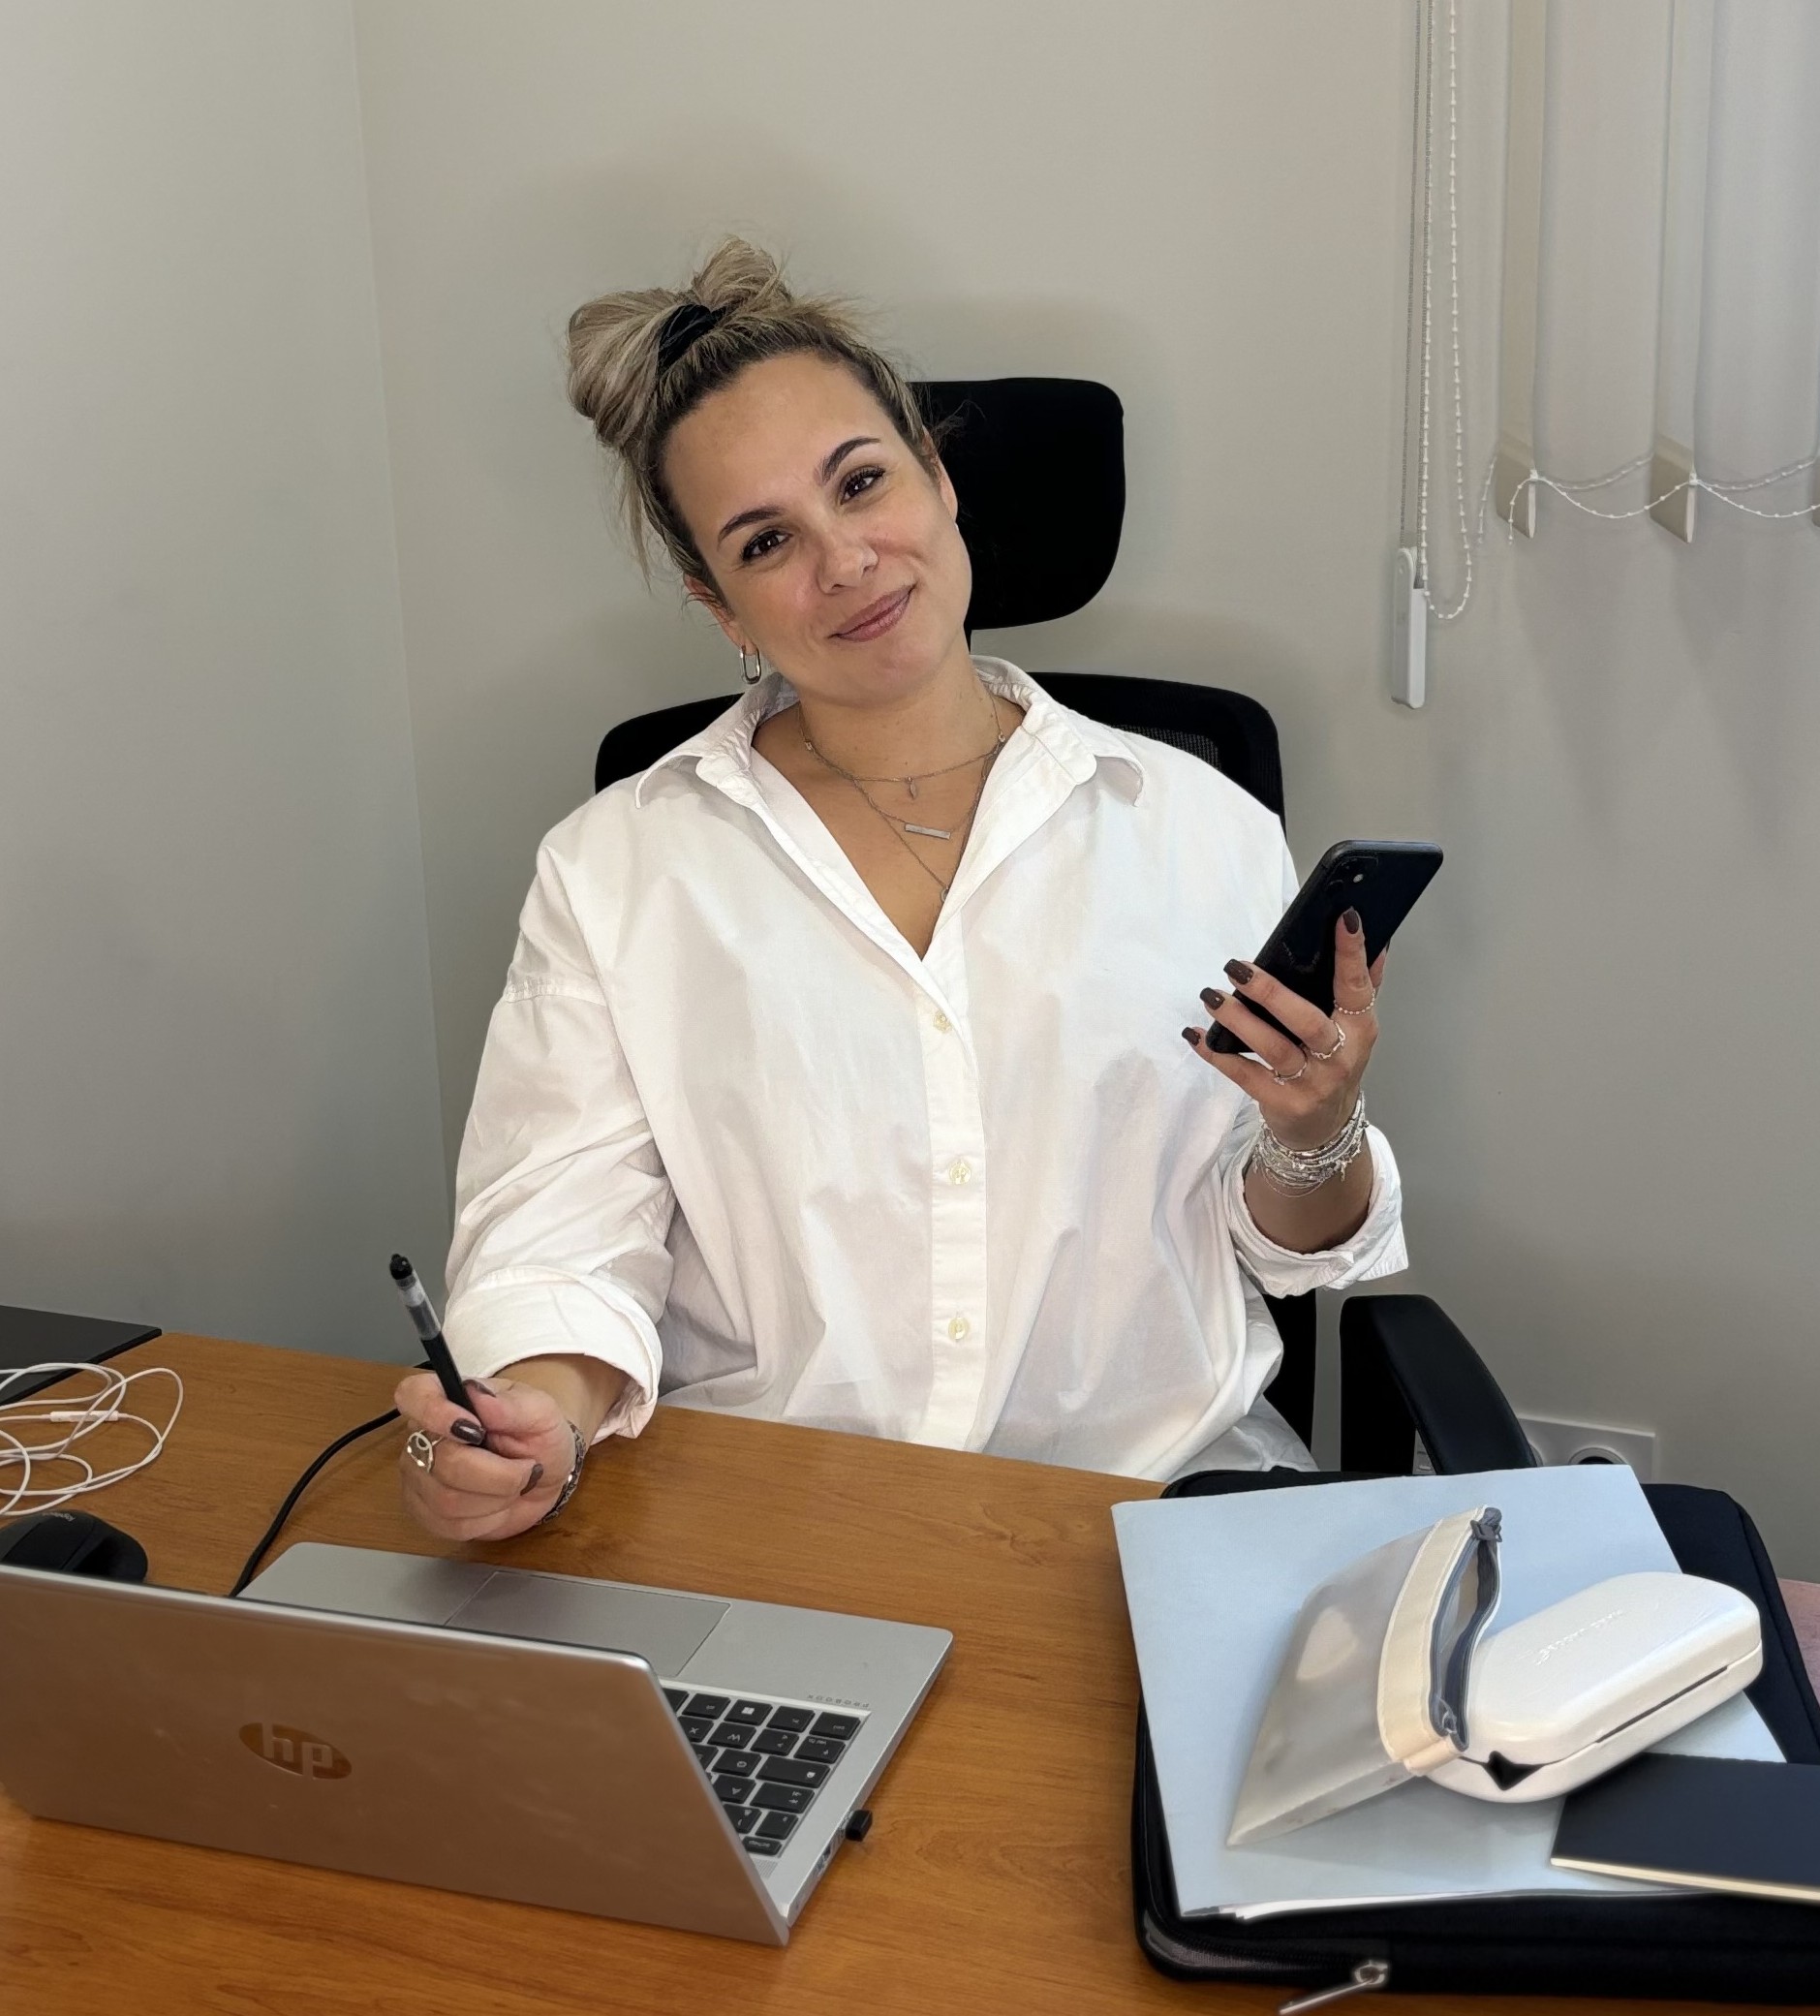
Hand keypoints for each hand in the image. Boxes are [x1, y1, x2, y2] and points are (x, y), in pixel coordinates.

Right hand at [392, 1369, 575, 1541]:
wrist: (546, 1476)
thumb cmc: (539, 1435)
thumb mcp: (541, 1412)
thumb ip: (512, 1405)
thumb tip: (478, 1397)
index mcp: (446, 1397)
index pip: (413, 1395)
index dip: (434, 1413)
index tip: (475, 1429)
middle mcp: (424, 1436)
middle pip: (442, 1462)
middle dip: (497, 1474)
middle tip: (526, 1468)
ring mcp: (419, 1476)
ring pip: (446, 1500)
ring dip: (496, 1498)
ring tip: (515, 1485)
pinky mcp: (426, 1512)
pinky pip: (451, 1525)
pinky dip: (488, 1520)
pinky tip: (499, 1505)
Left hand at [1183, 910, 1387, 1146]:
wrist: (1324, 1130)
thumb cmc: (1334, 1066)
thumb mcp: (1355, 1031)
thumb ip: (1361, 987)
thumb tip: (1377, 941)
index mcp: (1359, 1030)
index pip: (1357, 987)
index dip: (1352, 954)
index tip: (1343, 918)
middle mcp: (1338, 1058)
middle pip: (1306, 1021)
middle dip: (1271, 993)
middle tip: (1236, 967)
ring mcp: (1310, 1084)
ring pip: (1273, 1049)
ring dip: (1239, 1020)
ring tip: (1211, 996)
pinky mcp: (1281, 1103)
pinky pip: (1244, 1076)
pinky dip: (1217, 1054)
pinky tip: (1196, 1034)